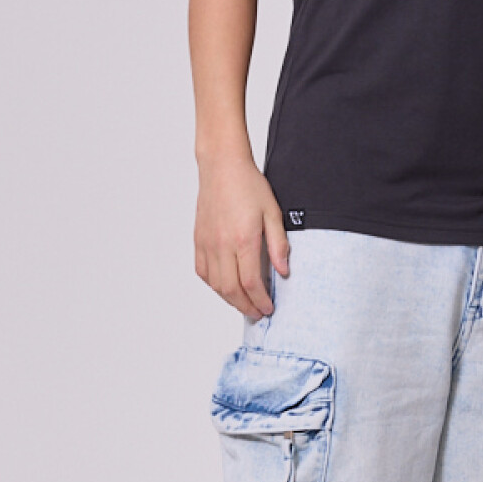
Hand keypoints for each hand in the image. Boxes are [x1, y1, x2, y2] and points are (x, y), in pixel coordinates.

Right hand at [194, 154, 289, 318]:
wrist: (222, 167)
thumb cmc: (248, 185)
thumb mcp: (273, 212)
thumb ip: (278, 244)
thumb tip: (283, 271)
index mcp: (243, 239)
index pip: (251, 282)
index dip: (260, 301)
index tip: (268, 308)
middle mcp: (222, 245)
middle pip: (231, 289)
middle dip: (246, 307)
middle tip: (258, 313)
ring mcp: (208, 243)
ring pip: (216, 284)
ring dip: (230, 299)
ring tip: (244, 304)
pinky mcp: (199, 240)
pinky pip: (203, 272)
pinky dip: (214, 285)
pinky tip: (225, 286)